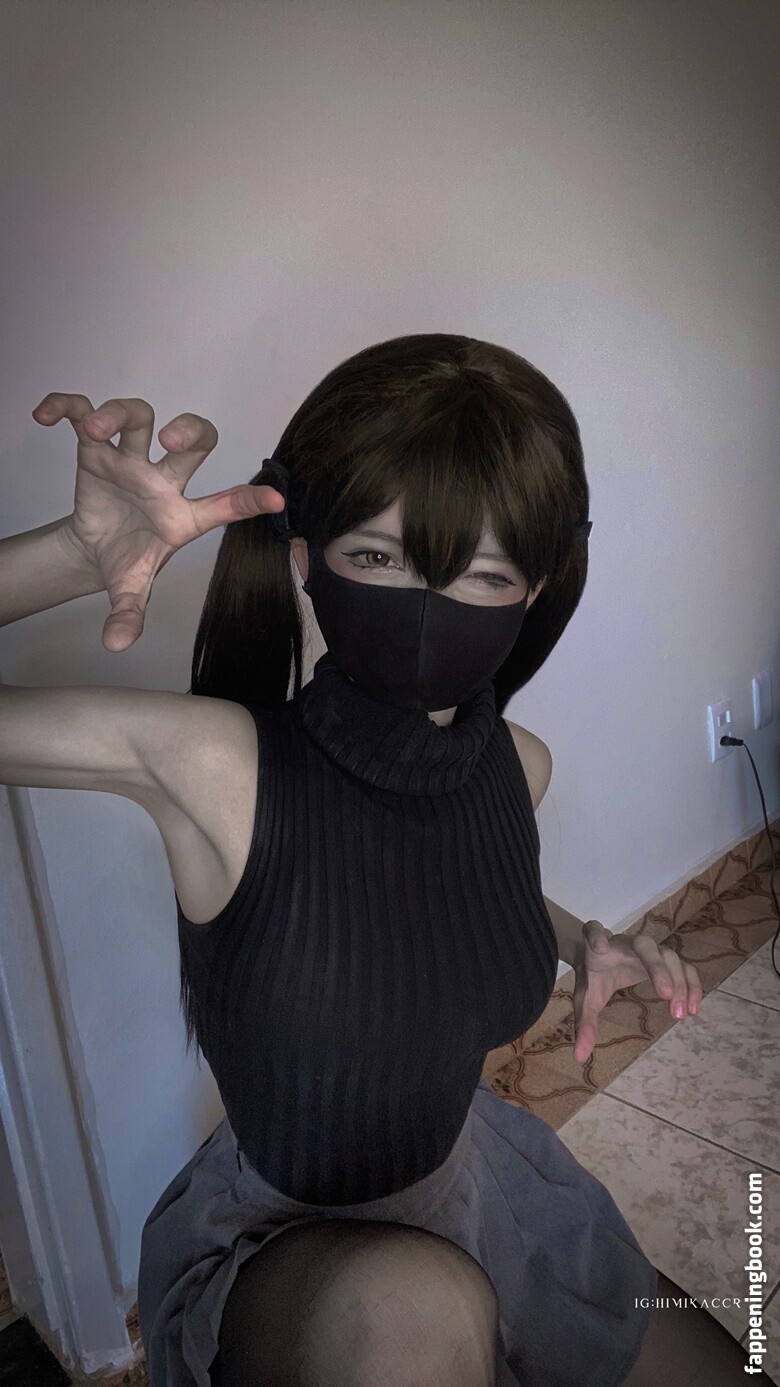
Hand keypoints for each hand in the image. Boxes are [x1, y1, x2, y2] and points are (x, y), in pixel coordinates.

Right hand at [32, 394, 285, 652]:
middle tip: (169, 439)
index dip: (250, 500)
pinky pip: (84, 414)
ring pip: (138, 417)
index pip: (225, 505)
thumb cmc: (127, 560)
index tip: (276, 499)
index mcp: (183, 515)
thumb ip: (129, 613)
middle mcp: (164, 479)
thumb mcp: (130, 588)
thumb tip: (116, 643)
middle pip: (195, 439)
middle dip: (190, 430)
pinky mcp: (98, 449)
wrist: (96, 547)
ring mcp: (132, 460)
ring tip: (95, 430)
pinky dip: (65, 407)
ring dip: (116, 415)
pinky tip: (44, 417)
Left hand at [571, 920, 702, 1064]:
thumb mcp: (585, 1001)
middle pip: (645, 945)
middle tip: (667, 996)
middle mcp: (626, 943)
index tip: (599, 946)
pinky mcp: (665, 960)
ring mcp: (649, 950)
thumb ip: (584, 1024)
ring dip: (679, 981)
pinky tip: (693, 1009)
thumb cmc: (593, 977)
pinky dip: (691, 985)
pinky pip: (684, 967)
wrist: (599, 958)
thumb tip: (579, 1058)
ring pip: (669, 956)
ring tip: (680, 1013)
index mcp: (601, 949)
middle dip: (657, 968)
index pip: (594, 930)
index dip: (596, 934)